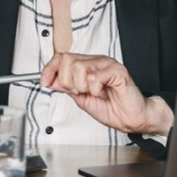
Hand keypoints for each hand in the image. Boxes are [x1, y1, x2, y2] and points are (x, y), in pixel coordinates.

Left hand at [40, 53, 172, 134]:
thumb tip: (50, 80)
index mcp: (88, 65)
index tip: (44, 82)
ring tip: (94, 93)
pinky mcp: (117, 71)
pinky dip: (95, 90)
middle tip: (80, 92)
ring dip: (82, 87)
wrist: (131, 119)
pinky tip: (103, 93)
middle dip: (67, 82)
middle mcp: (97, 61)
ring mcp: (107, 64)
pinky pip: (94, 77)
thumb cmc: (112, 109)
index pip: (62, 57)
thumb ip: (66, 88)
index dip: (49, 69)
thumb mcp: (81, 99)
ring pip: (78, 68)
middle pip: (67, 60)